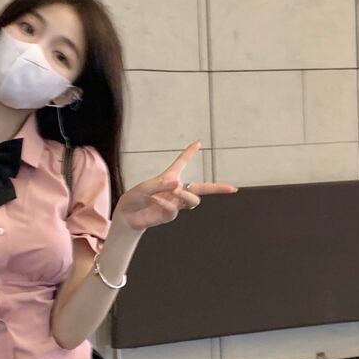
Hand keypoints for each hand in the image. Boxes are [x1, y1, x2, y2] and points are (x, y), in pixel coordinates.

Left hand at [113, 141, 237, 233]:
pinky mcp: (169, 215)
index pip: (181, 163)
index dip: (189, 152)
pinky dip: (166, 204)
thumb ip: (160, 184)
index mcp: (169, 178)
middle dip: (218, 188)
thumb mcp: (144, 187)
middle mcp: (175, 190)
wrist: (127, 216)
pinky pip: (174, 209)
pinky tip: (156, 202)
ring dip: (185, 195)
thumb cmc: (135, 199)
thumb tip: (178, 184)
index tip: (198, 142)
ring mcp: (174, 203)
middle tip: (232, 188)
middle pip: (202, 188)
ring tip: (174, 191)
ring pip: (192, 199)